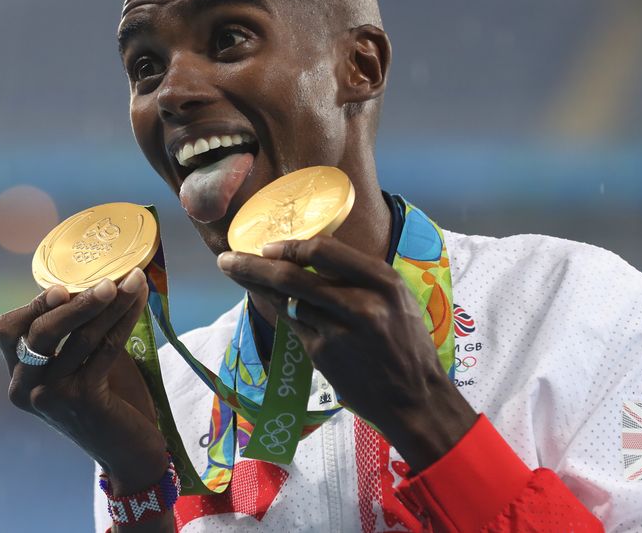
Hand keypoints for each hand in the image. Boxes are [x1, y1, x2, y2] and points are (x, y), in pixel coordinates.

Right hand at [0, 268, 168, 493]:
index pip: (9, 330)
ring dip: (109, 305)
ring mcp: (51, 396)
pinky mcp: (82, 399)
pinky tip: (139, 303)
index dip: (33, 304)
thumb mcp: (83, 361)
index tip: (62, 285)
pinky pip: (104, 348)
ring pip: (78, 337)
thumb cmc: (108, 399)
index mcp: (19, 376)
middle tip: (107, 280)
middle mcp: (26, 388)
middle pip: (41, 331)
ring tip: (133, 281)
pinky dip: (124, 320)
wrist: (129, 450)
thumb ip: (77, 331)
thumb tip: (95, 278)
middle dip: (75, 301)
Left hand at [217, 236, 476, 471]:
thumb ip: (360, 277)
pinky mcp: (324, 355)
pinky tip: (262, 299)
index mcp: (383, 281)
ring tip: (235, 272)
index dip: (290, 245)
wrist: (415, 398)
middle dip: (253, 264)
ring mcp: (339, 332)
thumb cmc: (407, 344)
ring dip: (256, 286)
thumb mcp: (397, 299)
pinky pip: (291, 324)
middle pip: (293, 276)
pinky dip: (274, 309)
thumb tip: (313, 254)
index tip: (268, 244)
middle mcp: (361, 304)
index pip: (325, 251)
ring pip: (286, 301)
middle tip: (226, 257)